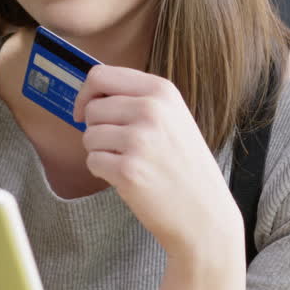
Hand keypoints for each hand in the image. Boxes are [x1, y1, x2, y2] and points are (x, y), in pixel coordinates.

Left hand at [73, 65, 243, 264]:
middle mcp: (151, 110)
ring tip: (129, 162)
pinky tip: (128, 178)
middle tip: (121, 147)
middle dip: (97, 129)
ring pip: (88, 136)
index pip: (101, 76)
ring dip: (100, 152)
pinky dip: (103, 172)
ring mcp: (139, 140)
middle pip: (92, 108)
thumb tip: (90, 95)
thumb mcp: (173, 117)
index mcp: (162, 91)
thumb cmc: (184, 166)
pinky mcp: (128, 170)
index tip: (85, 110)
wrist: (204, 212)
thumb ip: (136, 99)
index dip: (86, 94)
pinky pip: (92, 161)